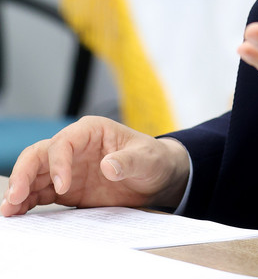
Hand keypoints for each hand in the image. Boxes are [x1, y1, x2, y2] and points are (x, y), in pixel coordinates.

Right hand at [0, 116, 189, 216]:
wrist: (156, 177)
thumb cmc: (152, 159)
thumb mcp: (147, 158)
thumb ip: (128, 161)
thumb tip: (108, 166)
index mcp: (91, 131)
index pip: (64, 142)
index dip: (58, 163)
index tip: (63, 187)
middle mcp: (75, 146)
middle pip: (40, 154)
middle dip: (24, 173)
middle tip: (15, 197)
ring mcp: (68, 167)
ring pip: (34, 174)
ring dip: (19, 190)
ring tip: (8, 210)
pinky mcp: (65, 188)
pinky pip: (40, 192)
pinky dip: (27, 202)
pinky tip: (17, 213)